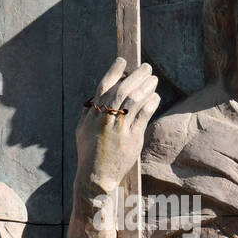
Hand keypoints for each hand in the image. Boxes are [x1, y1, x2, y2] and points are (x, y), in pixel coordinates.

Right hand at [75, 58, 160, 195]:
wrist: (95, 176)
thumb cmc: (88, 152)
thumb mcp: (81, 130)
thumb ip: (88, 113)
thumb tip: (94, 97)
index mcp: (93, 115)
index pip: (104, 86)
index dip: (114, 71)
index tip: (123, 61)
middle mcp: (106, 119)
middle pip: (123, 90)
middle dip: (136, 76)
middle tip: (146, 68)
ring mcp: (120, 129)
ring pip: (135, 101)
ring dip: (146, 87)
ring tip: (153, 79)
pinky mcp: (133, 139)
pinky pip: (144, 116)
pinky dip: (151, 104)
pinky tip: (155, 97)